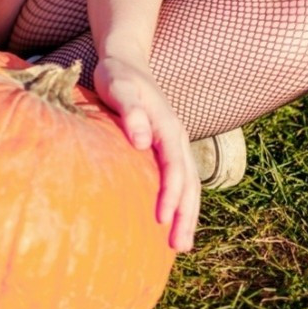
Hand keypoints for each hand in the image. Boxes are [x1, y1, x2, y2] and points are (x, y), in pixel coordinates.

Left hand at [94, 56, 200, 252]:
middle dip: (187, 215)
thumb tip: (142, 140)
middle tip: (179, 246)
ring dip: (188, 214)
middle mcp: (176, 137)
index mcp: (167, 125)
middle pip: (189, 182)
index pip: (174, 166)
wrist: (127, 62)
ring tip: (181, 245)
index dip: (171, 194)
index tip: (162, 219)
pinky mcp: (167, 149)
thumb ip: (130, 109)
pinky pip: (180, 180)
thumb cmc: (118, 75)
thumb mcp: (118, 85)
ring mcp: (175, 144)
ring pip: (189, 184)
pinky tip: (172, 222)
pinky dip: (181, 203)